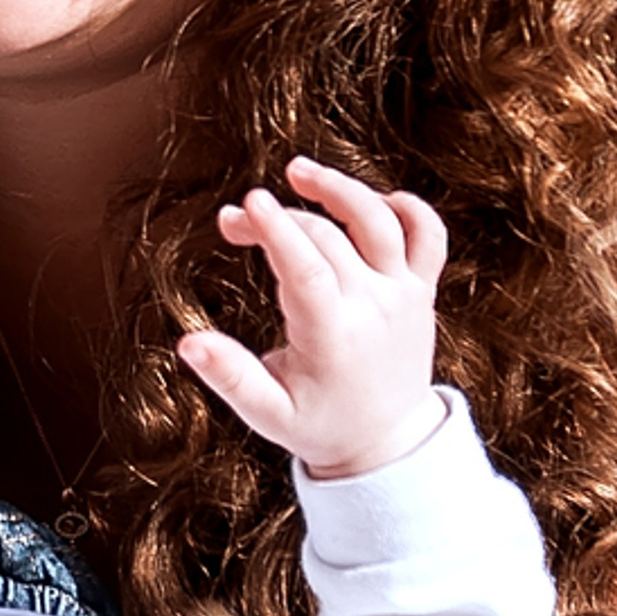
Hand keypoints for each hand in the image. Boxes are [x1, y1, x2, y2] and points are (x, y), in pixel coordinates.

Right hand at [178, 155, 447, 477]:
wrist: (389, 444)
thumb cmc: (322, 426)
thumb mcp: (268, 414)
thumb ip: (231, 377)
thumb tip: (188, 343)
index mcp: (333, 338)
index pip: (307, 271)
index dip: (277, 231)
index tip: (247, 203)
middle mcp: (374, 309)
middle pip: (326, 239)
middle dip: (275, 218)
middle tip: (233, 221)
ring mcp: (403, 296)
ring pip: (380, 223)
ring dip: (340, 189)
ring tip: (297, 171)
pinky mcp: (420, 291)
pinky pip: (428, 236)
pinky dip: (408, 208)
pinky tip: (371, 198)